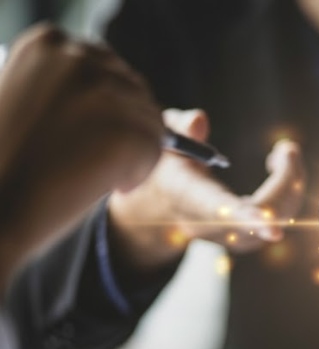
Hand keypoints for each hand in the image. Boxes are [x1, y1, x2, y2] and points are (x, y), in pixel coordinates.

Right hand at [0, 24, 163, 289]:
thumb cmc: (10, 163)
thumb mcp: (30, 103)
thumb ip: (69, 88)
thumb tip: (122, 96)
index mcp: (49, 43)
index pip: (111, 68)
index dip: (112, 108)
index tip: (94, 135)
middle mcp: (77, 57)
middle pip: (137, 93)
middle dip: (128, 130)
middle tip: (98, 162)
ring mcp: (103, 92)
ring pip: (151, 123)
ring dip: (135, 155)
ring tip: (99, 176)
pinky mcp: (124, 131)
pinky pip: (154, 150)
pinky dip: (139, 174)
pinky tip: (110, 185)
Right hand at [108, 108, 304, 270]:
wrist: (165, 208)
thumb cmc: (167, 168)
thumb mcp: (165, 143)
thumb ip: (179, 128)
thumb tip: (199, 119)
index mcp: (192, 201)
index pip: (223, 212)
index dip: (249, 219)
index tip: (274, 231)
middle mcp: (217, 225)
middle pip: (264, 214)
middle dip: (285, 181)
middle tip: (288, 149)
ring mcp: (237, 236)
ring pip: (282, 215)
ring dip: (293, 180)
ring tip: (285, 151)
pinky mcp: (253, 235)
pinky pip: (285, 214)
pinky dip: (292, 186)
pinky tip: (281, 163)